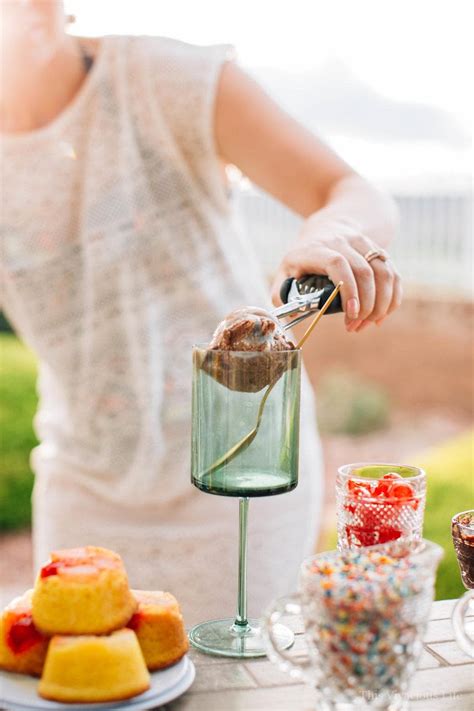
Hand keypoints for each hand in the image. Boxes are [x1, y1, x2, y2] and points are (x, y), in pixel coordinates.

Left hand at [271, 217, 401, 331]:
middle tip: (355, 326)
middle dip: (366, 304)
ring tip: (368, 323)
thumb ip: (280, 292)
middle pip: (365, 271)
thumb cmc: (305, 255)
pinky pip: (393, 274)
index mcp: (317, 248)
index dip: (347, 289)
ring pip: (384, 272)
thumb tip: (290, 315)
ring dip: (381, 304)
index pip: (338, 264)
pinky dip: (392, 298)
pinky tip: (381, 315)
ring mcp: (364, 244)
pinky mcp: (379, 250)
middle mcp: (344, 241)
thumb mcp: (286, 269)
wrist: (329, 225)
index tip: (350, 313)